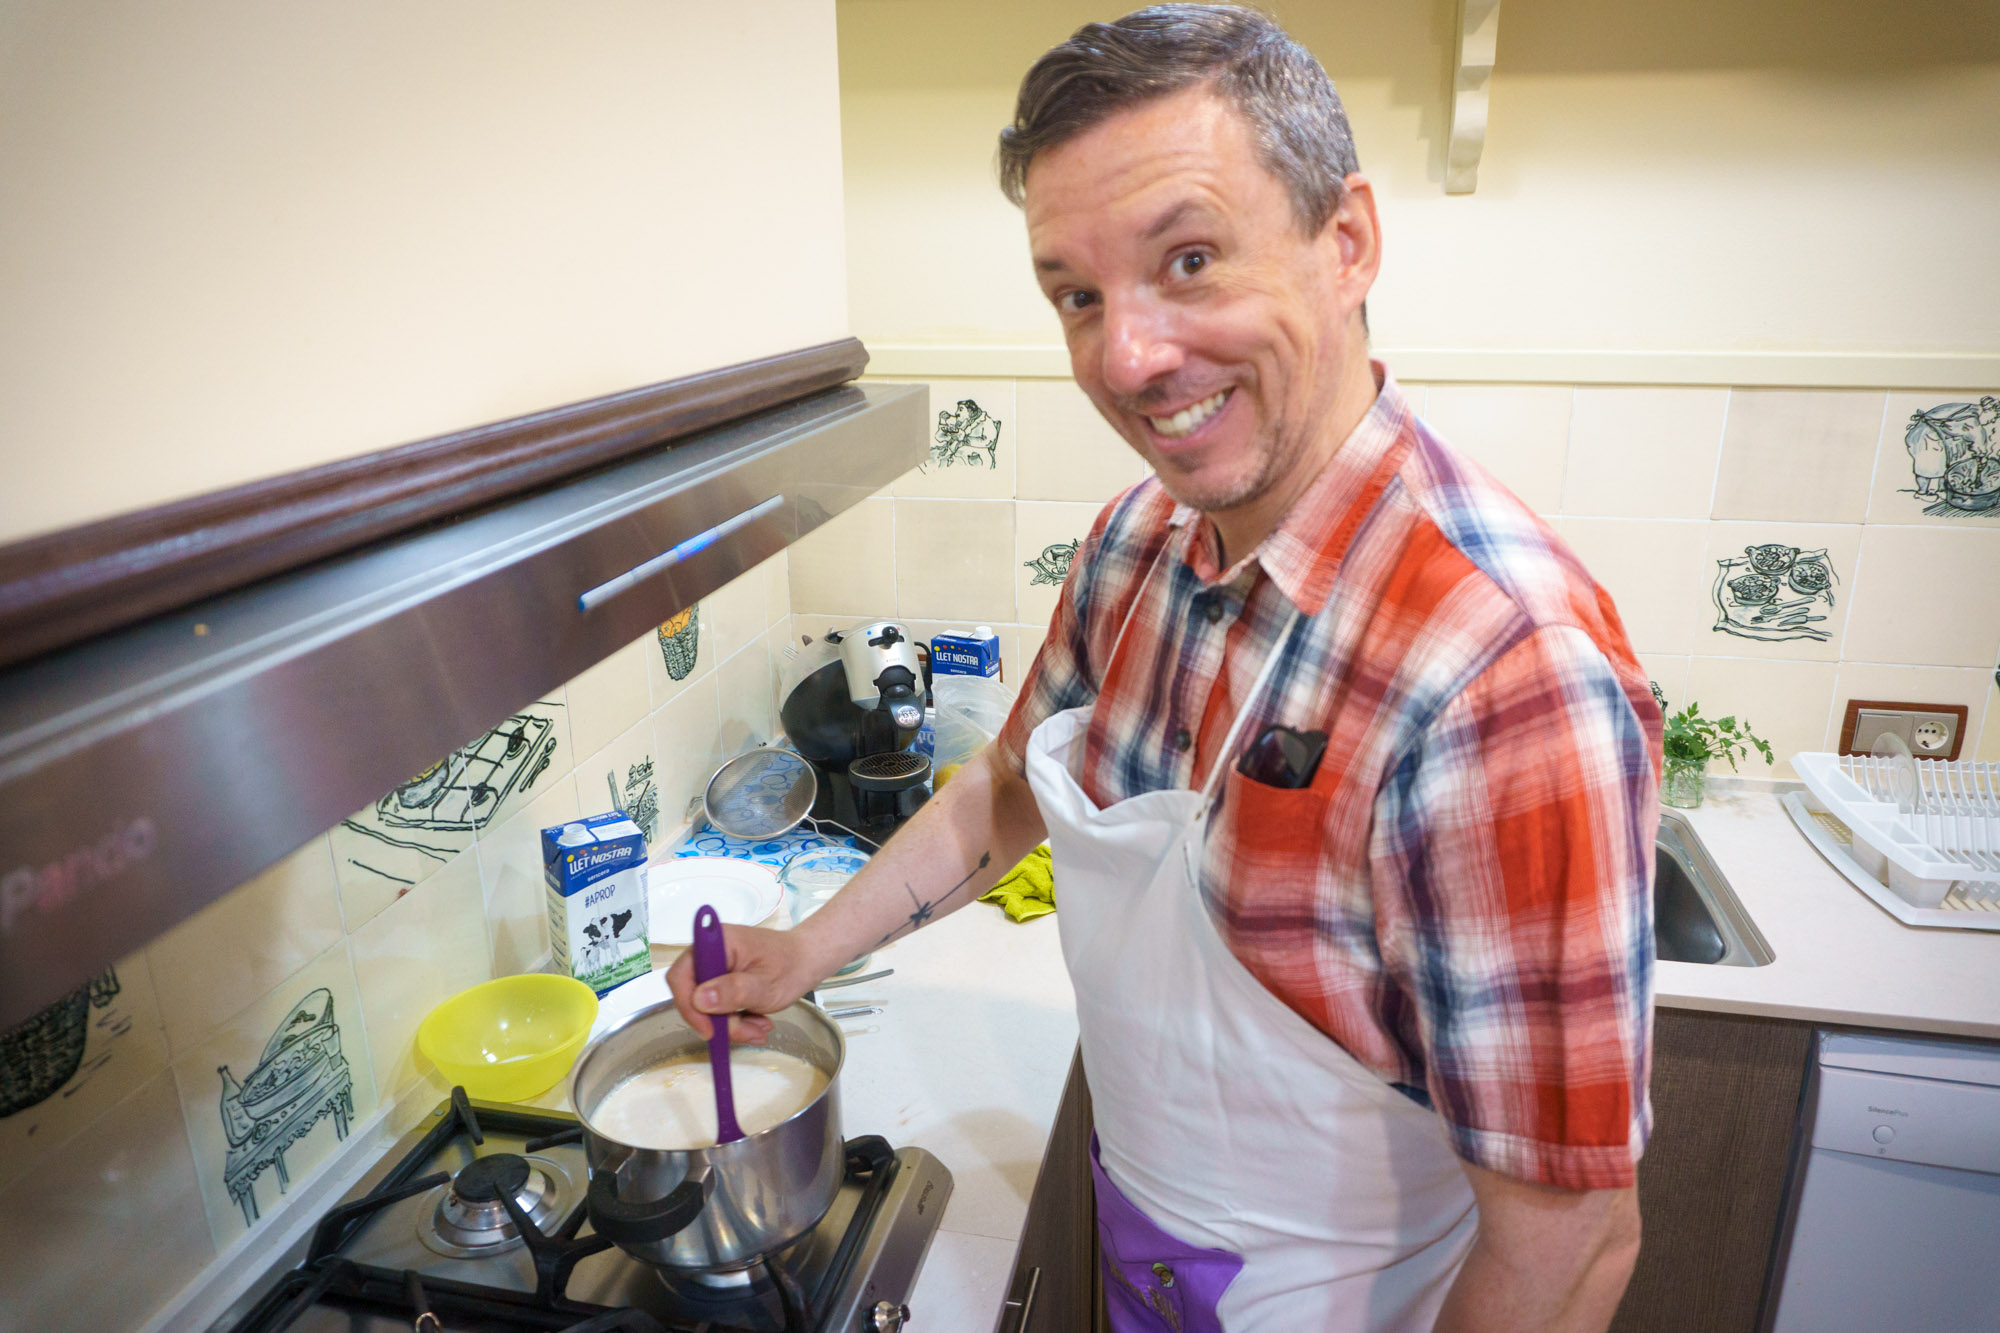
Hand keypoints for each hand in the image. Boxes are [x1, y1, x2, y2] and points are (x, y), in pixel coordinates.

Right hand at [663, 922, 827, 1044]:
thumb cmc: (791, 965)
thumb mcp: (765, 985)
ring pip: (706, 1007)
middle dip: (717, 1021)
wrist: (808, 961)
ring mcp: (716, 968)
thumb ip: (733, 991)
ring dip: (731, 1025)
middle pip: (692, 995)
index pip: (681, 975)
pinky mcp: (722, 981)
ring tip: (760, 1027)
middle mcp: (710, 953)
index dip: (688, 1005)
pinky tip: (758, 1021)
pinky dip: (736, 1021)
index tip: (709, 1030)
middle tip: (745, 1032)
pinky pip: (718, 1008)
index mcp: (717, 943)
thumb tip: (700, 999)